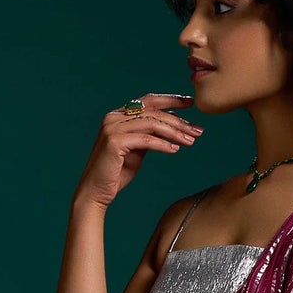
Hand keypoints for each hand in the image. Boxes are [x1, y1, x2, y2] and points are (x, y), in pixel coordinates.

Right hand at [74, 95, 203, 208]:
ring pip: (152, 123)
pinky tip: (175, 150)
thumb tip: (170, 127)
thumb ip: (148, 135)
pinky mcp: (114, 141)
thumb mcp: (136, 149)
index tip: (192, 103)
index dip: (171, 100)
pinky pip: (146, 140)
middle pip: (153, 111)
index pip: (149, 101)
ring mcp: (112, 128)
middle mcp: (114, 117)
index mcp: (118, 115)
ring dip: (175, 132)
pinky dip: (163, 144)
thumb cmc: (116, 173)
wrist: (95, 192)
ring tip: (191, 141)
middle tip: (198, 130)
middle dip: (179, 120)